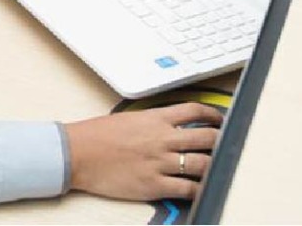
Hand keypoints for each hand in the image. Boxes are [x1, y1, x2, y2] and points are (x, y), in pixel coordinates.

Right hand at [63, 102, 223, 200]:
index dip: (213, 115)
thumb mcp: (129, 119)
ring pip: (202, 164)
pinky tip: (200, 189)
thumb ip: (152, 122)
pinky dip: (198, 189)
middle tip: (224, 145)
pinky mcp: (154, 185)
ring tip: (214, 168)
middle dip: (220, 141)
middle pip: (206, 138)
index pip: (194, 111)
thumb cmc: (97, 135)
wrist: (78, 154)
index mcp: (155, 119)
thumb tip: (169, 126)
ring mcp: (160, 163)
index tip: (219, 119)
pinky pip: (187, 189)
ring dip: (213, 166)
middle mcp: (162, 139)